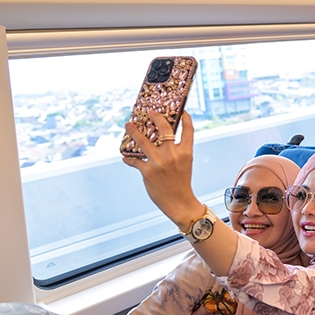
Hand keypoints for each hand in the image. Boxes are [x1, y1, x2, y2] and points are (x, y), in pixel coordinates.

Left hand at [122, 111, 203, 230]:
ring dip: (133, 131)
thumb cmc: (182, 183)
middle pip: (163, 128)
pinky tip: (126, 157)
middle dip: (155, 116)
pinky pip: (134, 160)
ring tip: (128, 125)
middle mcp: (172, 154)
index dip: (185, 118)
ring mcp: (159, 162)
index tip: (182, 111)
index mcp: (186, 152)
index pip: (188, 130)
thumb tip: (164, 140)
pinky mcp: (148, 171)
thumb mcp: (185, 164)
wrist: (179, 202)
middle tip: (149, 112)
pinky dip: (129, 159)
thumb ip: (178, 152)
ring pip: (142, 140)